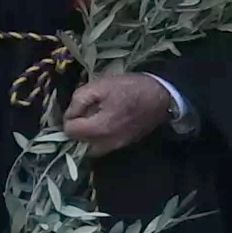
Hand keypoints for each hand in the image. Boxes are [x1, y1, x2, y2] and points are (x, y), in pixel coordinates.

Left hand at [60, 73, 178, 152]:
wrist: (161, 96)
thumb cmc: (131, 88)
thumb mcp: (100, 85)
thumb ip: (79, 100)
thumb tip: (70, 114)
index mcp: (99, 128)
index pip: (70, 130)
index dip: (70, 116)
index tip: (79, 106)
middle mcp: (106, 143)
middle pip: (79, 142)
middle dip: (79, 128)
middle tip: (87, 111)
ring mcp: (117, 146)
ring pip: (91, 147)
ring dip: (89, 135)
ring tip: (96, 118)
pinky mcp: (125, 145)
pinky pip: (104, 146)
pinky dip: (101, 137)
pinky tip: (108, 122)